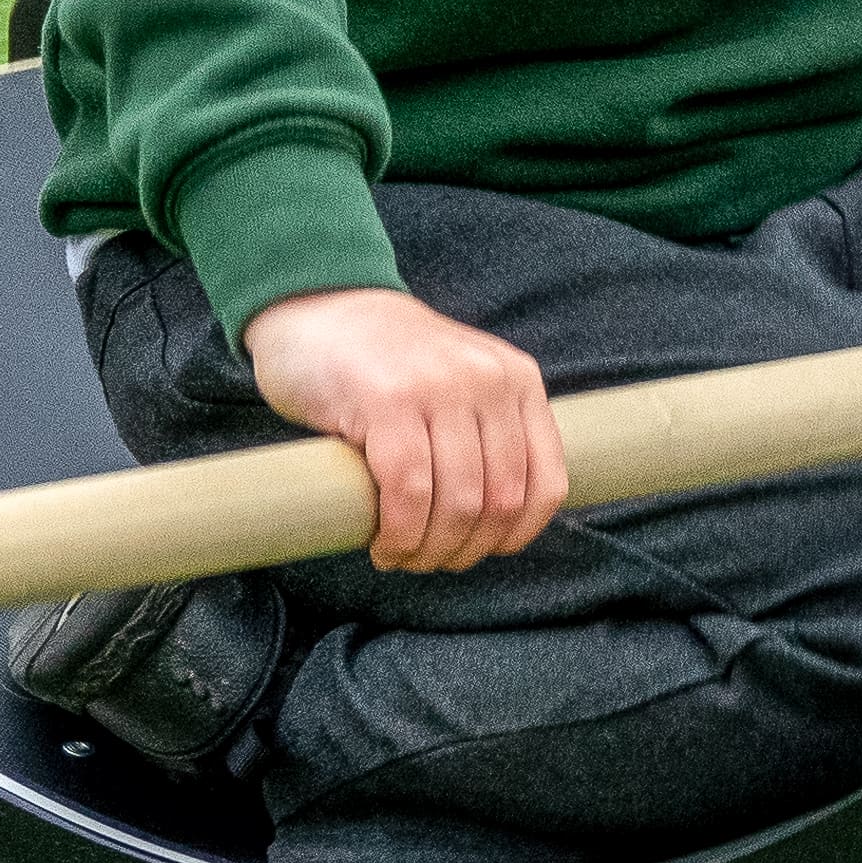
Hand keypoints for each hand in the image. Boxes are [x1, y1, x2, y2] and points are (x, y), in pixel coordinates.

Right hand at [239, 287, 572, 572]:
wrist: (315, 302)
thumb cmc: (384, 362)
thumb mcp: (460, 382)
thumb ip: (486, 431)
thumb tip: (501, 523)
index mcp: (517, 380)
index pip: (546, 483)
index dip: (517, 536)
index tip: (481, 550)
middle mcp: (488, 380)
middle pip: (500, 501)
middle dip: (464, 549)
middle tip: (427, 560)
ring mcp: (439, 387)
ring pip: (458, 504)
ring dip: (429, 550)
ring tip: (399, 555)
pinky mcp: (387, 401)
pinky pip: (409, 491)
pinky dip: (398, 533)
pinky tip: (382, 543)